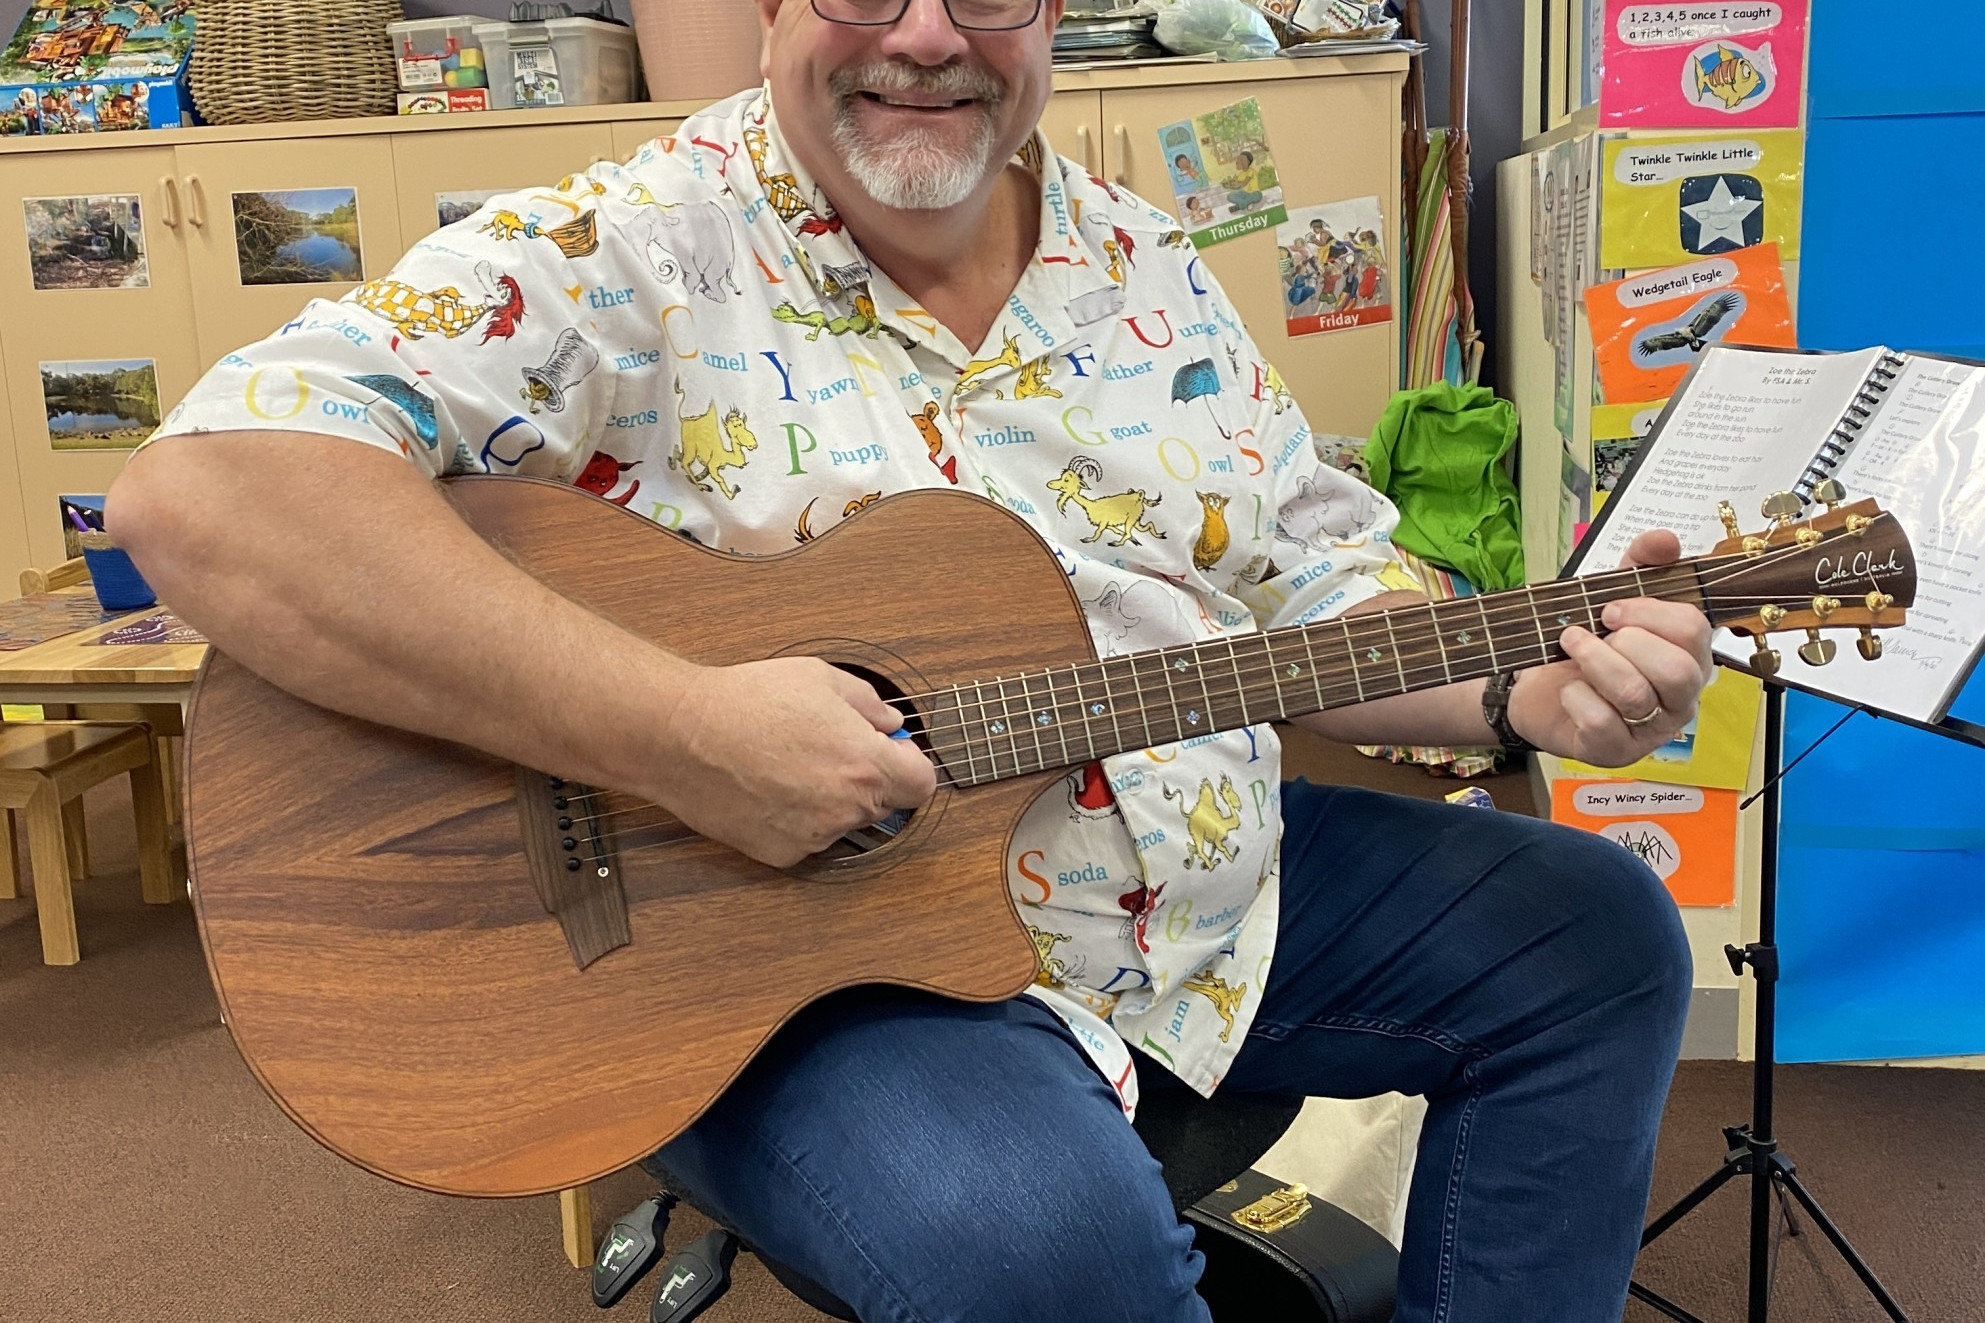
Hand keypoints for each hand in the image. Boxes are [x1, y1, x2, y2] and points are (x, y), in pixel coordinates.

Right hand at [652, 656, 936, 867]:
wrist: (682, 736)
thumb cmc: (746, 702)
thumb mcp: (820, 679)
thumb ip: (868, 703)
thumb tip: (889, 720)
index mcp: (866, 765)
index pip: (922, 784)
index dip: (909, 764)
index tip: (892, 752)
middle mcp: (845, 808)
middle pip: (884, 804)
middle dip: (868, 779)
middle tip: (829, 748)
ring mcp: (813, 836)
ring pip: (842, 822)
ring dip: (830, 800)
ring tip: (788, 764)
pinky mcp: (781, 854)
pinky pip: (806, 838)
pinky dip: (796, 818)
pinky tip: (768, 787)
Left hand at [1507, 530, 1715, 765]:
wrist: (1536, 690)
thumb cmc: (1585, 648)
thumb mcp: (1609, 597)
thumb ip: (1639, 565)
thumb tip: (1664, 540)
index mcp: (1689, 656)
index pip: (1695, 630)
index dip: (1649, 613)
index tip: (1610, 609)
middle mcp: (1681, 697)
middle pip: (1675, 670)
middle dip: (1624, 642)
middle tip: (1588, 632)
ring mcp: (1651, 729)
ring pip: (1636, 694)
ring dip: (1594, 662)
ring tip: (1569, 647)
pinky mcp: (1616, 752)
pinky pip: (1602, 723)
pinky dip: (1577, 698)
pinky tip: (1568, 690)